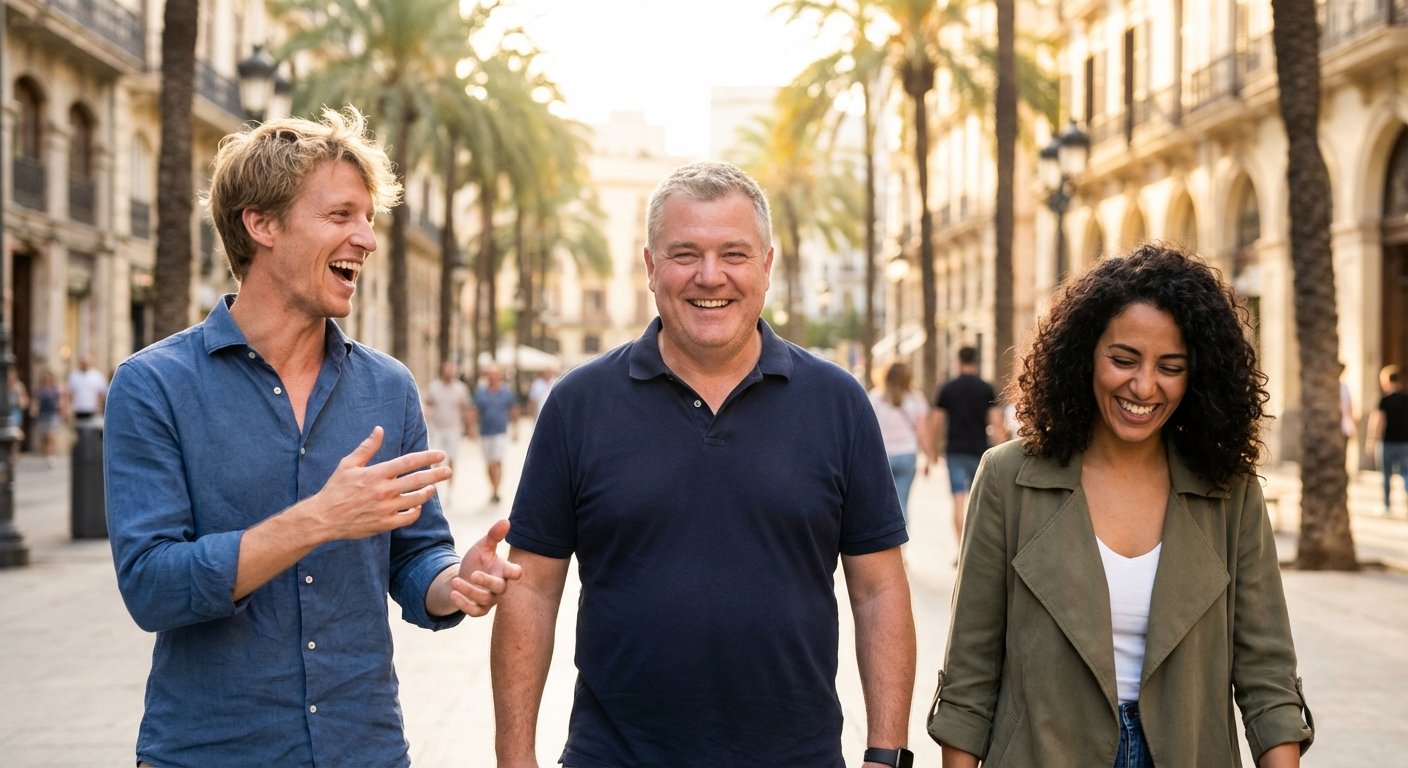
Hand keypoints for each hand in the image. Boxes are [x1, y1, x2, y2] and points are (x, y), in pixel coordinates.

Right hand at [311, 426, 450, 540]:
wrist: (323, 518)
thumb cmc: (335, 489)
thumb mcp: (348, 464)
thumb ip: (367, 447)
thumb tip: (379, 429)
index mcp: (376, 474)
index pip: (408, 462)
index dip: (427, 457)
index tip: (441, 455)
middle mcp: (383, 491)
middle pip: (418, 480)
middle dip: (436, 475)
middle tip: (449, 471)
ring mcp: (385, 508)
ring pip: (416, 499)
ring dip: (427, 493)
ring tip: (432, 487)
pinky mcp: (385, 524)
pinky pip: (408, 517)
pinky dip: (416, 511)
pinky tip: (416, 505)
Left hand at [448, 519, 522, 616]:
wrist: (463, 578)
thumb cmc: (478, 561)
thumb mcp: (483, 547)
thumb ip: (494, 535)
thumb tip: (505, 521)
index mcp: (504, 570)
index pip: (515, 573)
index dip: (515, 573)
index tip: (512, 572)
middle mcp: (500, 587)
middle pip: (499, 587)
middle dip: (486, 581)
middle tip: (473, 574)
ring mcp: (490, 599)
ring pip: (484, 599)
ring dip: (468, 591)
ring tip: (455, 581)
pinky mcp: (479, 609)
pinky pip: (474, 611)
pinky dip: (463, 604)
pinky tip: (453, 594)